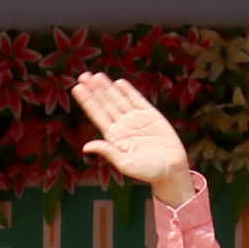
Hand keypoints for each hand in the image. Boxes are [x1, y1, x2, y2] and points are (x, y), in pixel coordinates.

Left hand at [73, 72, 196, 206]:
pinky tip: (119, 83)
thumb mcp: (125, 164)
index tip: (76, 88)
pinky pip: (137, 100)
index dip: (87, 101)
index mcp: (113, 137)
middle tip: (83, 76)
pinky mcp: (151, 115)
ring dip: (107, 87)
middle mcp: (122, 125)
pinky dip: (128, 91)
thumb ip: (108, 152)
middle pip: (105, 104)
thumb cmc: (147, 171)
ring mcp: (136, 119)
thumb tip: (85, 146)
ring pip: (118, 99)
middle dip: (94, 90)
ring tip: (96, 75)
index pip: (97, 115)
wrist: (172, 170)